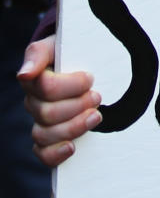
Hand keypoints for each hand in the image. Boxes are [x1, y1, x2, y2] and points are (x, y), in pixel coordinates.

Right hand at [18, 36, 100, 167]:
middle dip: (78, 105)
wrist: (83, 63)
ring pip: (45, 134)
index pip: (46, 87)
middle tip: (97, 97)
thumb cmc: (70, 52)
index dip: (72, 85)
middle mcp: (33, 102)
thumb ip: (38, 54)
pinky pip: (43, 153)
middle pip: (48, 113)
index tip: (90, 78)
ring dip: (74, 127)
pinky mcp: (48, 140)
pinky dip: (56, 154)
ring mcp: (39, 122)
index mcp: (33, 79)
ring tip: (96, 116)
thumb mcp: (58, 44)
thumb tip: (24, 74)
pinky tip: (72, 147)